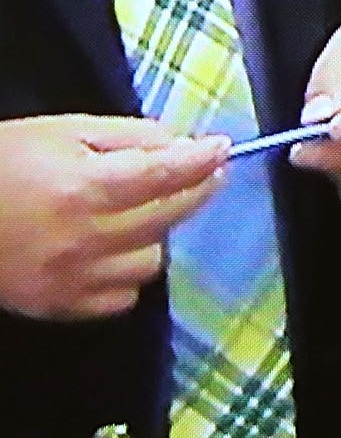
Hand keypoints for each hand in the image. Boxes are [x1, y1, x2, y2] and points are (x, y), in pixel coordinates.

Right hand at [0, 115, 225, 319]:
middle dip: (195, 189)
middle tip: (202, 172)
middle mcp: (85, 238)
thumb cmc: (2, 164)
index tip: (221, 149)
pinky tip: (115, 250)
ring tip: (141, 212)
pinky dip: (126, 274)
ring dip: (156, 233)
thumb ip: (128, 137)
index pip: (167, 175)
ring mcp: (72, 279)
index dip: (202, 159)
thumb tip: (180, 145)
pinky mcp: (57, 307)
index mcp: (85, 188)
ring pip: (151, 261)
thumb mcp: (64, 130)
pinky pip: (121, 298)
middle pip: (169, 217)